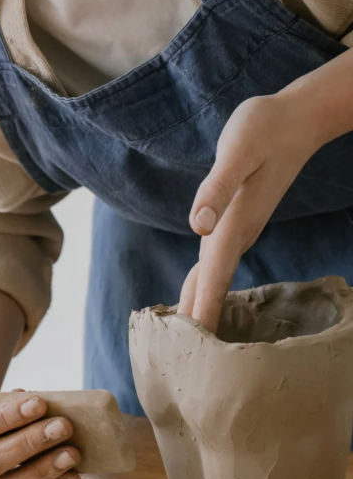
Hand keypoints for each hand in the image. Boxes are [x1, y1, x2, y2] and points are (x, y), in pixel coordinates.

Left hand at [180, 93, 318, 331]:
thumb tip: (198, 225)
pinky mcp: (238, 220)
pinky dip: (205, 283)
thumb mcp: (237, 151)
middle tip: (180, 360)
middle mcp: (236, 231)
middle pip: (210, 284)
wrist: (298, 118)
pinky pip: (216, 262)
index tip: (191, 348)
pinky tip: (200, 294)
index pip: (211, 275)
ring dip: (200, 304)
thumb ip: (217, 188)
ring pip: (213, 275)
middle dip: (197, 320)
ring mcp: (239, 228)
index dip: (200, 310)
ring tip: (183, 340)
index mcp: (233, 223)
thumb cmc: (265, 128)